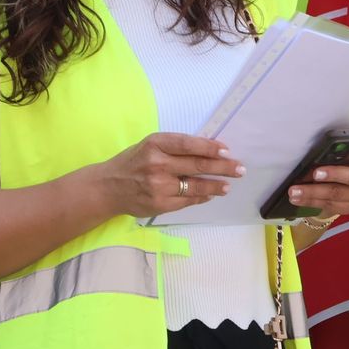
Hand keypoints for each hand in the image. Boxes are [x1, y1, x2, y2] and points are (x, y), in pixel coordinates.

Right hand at [96, 132, 244, 217]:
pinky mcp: (160, 204)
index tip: (227, 150)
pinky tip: (211, 195)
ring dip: (216, 186)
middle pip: (197, 165)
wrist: (108, 187)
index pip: (189, 144)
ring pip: (195, 186)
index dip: (210, 147)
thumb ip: (174, 147)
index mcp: (155, 144)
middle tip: (239, 168)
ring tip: (228, 185)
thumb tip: (208, 151)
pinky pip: (187, 201)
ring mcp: (159, 186)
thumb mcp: (150, 145)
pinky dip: (201, 198)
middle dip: (222, 167)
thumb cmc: (133, 162)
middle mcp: (157, 164)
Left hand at [286, 145, 348, 217]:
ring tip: (293, 194)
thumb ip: (342, 146)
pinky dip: (313, 203)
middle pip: (342, 190)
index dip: (337, 174)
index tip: (316, 172)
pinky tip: (299, 200)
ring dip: (311, 197)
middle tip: (296, 187)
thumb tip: (318, 149)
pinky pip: (331, 207)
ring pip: (334, 200)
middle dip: (316, 189)